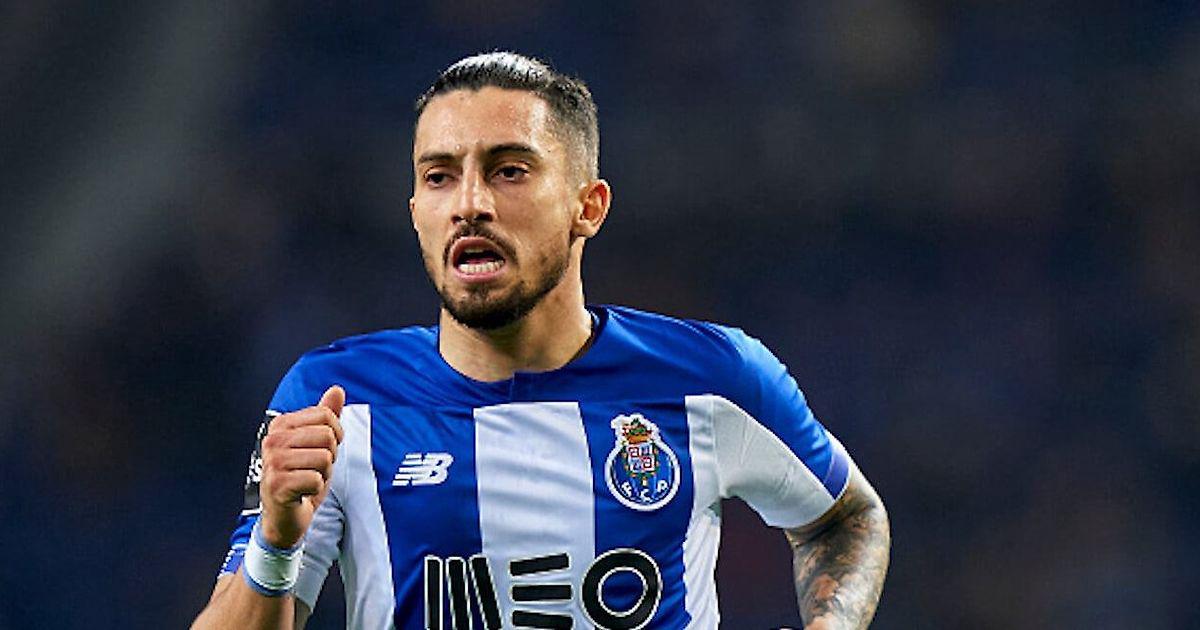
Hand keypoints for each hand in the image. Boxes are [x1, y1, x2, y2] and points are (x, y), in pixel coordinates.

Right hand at [258, 385, 344, 548]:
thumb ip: (326, 416)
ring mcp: (272, 462)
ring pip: (324, 458)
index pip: (327, 417)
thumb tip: (337, 389)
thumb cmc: (302, 477)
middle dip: (329, 457)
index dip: (334, 437)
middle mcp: (272, 440)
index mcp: (281, 424)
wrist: (285, 516)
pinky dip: (316, 489)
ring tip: (307, 481)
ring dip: (323, 474)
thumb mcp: (318, 444)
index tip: (319, 452)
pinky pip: (316, 479)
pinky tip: (302, 493)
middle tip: (312, 470)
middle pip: (327, 436)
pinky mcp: (277, 485)